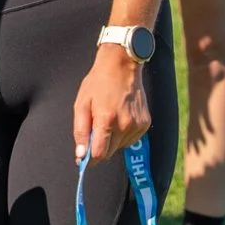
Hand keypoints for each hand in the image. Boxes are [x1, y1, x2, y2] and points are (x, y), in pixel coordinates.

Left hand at [72, 44, 150, 161]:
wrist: (122, 66)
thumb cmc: (98, 83)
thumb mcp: (81, 104)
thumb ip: (80, 132)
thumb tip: (80, 155)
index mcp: (106, 119)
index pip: (99, 154)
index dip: (90, 158)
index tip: (84, 156)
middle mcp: (124, 124)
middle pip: (109, 152)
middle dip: (100, 146)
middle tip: (96, 127)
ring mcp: (137, 125)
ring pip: (120, 146)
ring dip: (112, 139)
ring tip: (109, 117)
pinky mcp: (145, 124)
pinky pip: (130, 139)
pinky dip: (123, 133)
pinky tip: (120, 116)